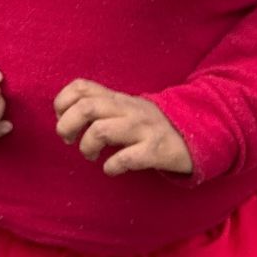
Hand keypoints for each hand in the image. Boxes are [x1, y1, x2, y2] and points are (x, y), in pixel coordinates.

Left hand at [52, 79, 192, 176]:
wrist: (194, 134)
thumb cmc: (148, 125)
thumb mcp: (124, 108)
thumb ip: (99, 106)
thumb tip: (64, 116)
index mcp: (117, 98)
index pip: (81, 87)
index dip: (62, 102)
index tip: (62, 118)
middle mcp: (128, 109)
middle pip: (86, 108)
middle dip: (67, 126)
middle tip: (69, 140)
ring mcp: (142, 129)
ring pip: (100, 131)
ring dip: (87, 147)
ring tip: (90, 156)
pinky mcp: (155, 150)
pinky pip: (126, 158)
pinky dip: (111, 166)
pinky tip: (111, 169)